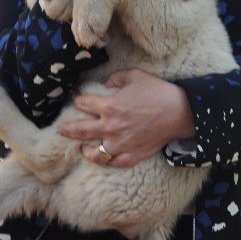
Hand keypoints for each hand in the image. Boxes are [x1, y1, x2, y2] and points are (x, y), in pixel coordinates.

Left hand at [58, 69, 195, 167]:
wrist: (179, 112)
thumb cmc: (157, 92)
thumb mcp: (135, 76)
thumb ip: (116, 78)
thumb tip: (107, 84)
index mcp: (110, 106)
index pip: (84, 104)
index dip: (78, 100)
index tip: (77, 100)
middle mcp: (111, 127)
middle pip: (80, 131)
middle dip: (67, 130)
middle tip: (60, 130)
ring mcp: (120, 144)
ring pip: (95, 153)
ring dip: (85, 150)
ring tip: (82, 148)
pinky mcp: (132, 155)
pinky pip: (114, 163)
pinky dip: (108, 161)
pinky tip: (105, 157)